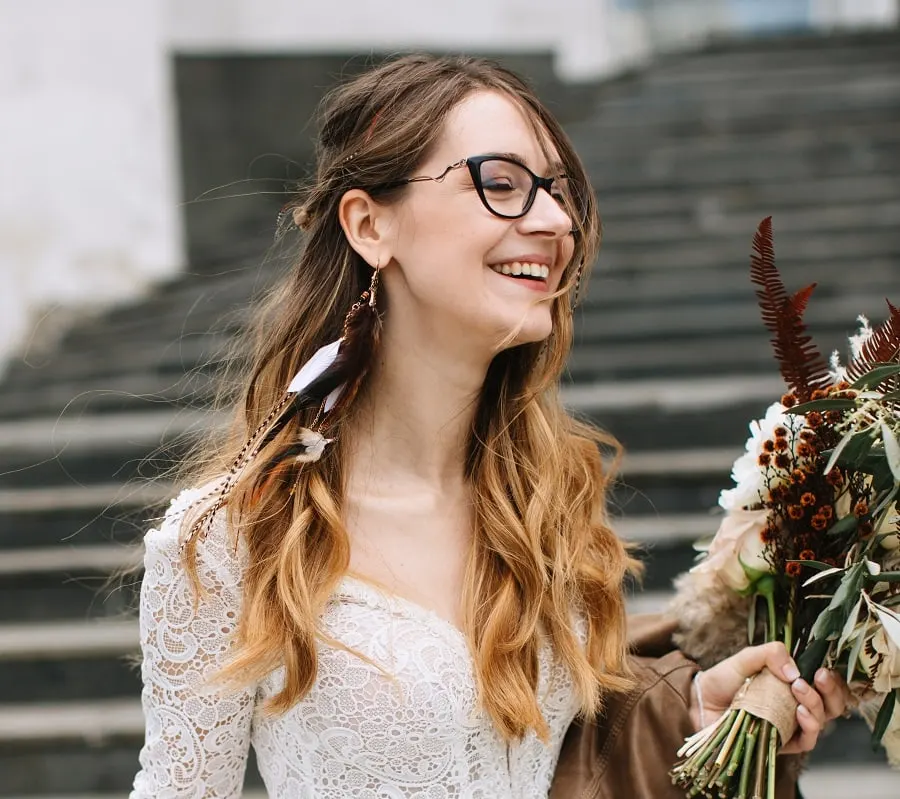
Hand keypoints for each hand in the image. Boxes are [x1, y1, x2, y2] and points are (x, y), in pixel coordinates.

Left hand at [691, 642, 850, 753]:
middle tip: (817, 678)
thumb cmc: (724, 679)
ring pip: (822, 721)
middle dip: (831, 692)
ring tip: (799, 690)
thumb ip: (769, 654)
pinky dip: (809, 727)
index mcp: (791, 684)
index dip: (832, 679)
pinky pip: (805, 741)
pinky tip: (800, 713)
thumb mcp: (746, 658)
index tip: (822, 669)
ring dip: (816, 705)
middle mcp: (795, 705)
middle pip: (832, 705)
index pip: (824, 685)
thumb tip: (795, 671)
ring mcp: (789, 725)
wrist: (700, 702)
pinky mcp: (780, 743)